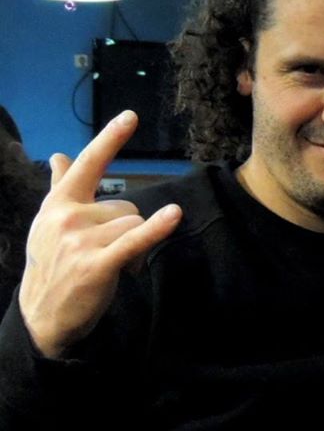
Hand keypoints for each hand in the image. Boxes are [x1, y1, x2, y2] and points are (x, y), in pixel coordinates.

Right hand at [18, 111, 182, 356]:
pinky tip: (174, 214)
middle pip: (127, 207)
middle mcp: (68, 217)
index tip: (131, 116)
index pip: (87, 164)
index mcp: (59, 203)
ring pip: (134, 225)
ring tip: (116, 266)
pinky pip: (135, 239)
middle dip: (127, 230)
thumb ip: (60, 186)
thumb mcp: (49, 221)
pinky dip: (156, 228)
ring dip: (135, 247)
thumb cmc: (52, 264)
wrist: (42, 313)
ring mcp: (82, 241)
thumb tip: (58, 155)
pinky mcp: (99, 264)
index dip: (110, 139)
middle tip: (109, 253)